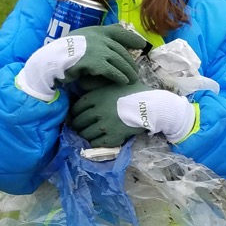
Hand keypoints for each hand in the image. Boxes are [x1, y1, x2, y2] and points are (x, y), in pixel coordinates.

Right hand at [16, 24, 144, 100]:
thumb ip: (95, 39)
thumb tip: (111, 40)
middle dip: (130, 62)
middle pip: (121, 50)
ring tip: (133, 79)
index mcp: (95, 30)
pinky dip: (119, 76)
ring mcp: (98, 48)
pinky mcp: (95, 62)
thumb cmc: (64, 52)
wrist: (52, 60)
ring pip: (120, 61)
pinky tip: (124, 82)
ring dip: (128, 71)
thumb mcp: (81, 40)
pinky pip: (112, 70)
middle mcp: (99, 37)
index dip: (131, 38)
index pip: (118, 32)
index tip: (141, 45)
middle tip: (136, 71)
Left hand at [68, 83, 195, 147]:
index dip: (74, 112)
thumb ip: (99, 84)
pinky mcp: (112, 137)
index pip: (77, 107)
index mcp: (96, 97)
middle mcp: (97, 111)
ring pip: (86, 133)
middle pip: (79, 121)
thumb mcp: (115, 83)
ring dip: (84, 134)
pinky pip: (96, 143)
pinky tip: (96, 140)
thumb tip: (83, 83)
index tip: (75, 115)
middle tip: (78, 126)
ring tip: (86, 134)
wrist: (151, 106)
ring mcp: (104, 125)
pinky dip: (94, 142)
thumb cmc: (135, 92)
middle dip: (77, 125)